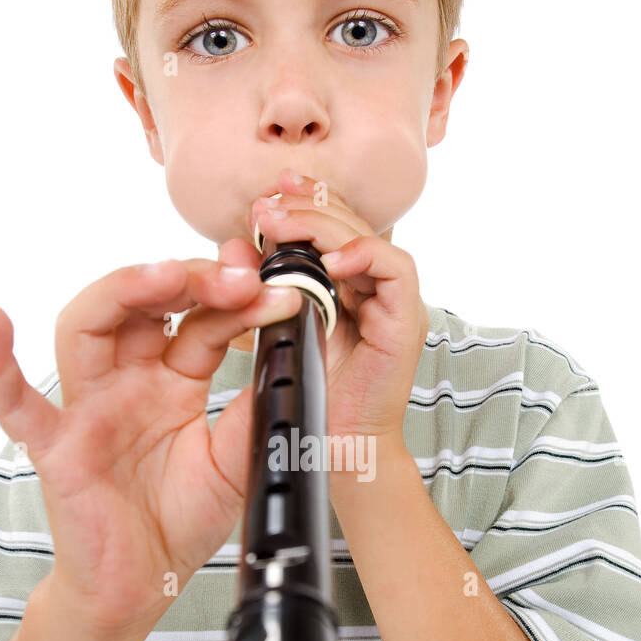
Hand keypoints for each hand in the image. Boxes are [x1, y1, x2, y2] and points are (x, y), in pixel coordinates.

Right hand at [0, 253, 300, 634]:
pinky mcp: (53, 445)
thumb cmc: (180, 522)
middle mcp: (127, 382)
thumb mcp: (235, 462)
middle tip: (235, 277)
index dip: (237, 302)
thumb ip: (252, 412)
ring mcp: (87, 407)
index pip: (200, 322)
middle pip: (143, 306)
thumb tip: (288, 354)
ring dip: (122, 291)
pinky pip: (14, 402)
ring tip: (163, 275)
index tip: (277, 292)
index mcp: (172, 381)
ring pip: (88, 327)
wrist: (144, 585)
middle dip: (187, 280)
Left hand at [249, 167, 427, 450]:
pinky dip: (363, 256)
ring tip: (283, 223)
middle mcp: (374, 289)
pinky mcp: (407, 321)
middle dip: (309, 205)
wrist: (335, 446)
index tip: (270, 193)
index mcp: (346, 286)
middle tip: (269, 203)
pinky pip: (396, 270)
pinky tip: (329, 261)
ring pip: (369, 238)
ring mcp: (394, 303)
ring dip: (326, 224)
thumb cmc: (310, 393)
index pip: (332, 228)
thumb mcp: (276, 326)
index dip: (305, 202)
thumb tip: (233, 243)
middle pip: (350, 224)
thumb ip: (260, 285)